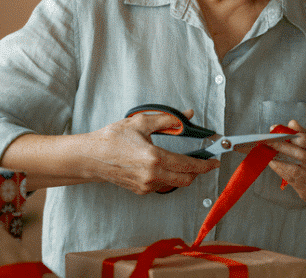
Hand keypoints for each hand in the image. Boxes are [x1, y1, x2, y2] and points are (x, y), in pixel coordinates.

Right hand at [84, 109, 218, 194]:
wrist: (92, 157)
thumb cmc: (113, 139)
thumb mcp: (141, 123)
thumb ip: (168, 119)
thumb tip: (187, 115)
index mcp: (154, 158)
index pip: (188, 165)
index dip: (205, 165)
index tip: (214, 162)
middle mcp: (152, 175)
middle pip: (186, 180)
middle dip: (197, 172)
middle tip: (203, 162)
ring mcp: (146, 186)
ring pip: (174, 183)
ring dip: (181, 173)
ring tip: (179, 160)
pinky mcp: (141, 191)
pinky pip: (162, 185)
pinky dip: (167, 176)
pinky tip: (161, 165)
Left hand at [264, 120, 305, 210]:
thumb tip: (291, 123)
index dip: (291, 135)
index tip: (276, 131)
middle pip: (300, 155)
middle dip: (281, 146)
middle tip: (266, 140)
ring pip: (294, 169)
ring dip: (277, 160)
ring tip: (266, 151)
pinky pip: (291, 180)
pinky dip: (280, 170)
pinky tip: (273, 163)